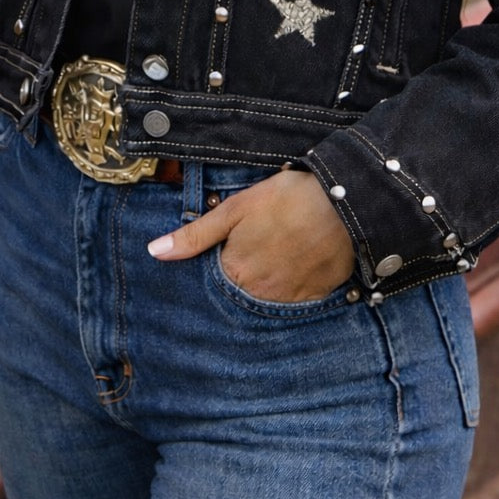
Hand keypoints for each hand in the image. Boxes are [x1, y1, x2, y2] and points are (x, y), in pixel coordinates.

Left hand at [148, 167, 355, 302]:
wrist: (343, 202)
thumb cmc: (286, 200)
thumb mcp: (235, 209)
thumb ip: (195, 235)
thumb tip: (155, 252)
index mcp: (235, 272)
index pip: (216, 279)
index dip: (222, 259)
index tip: (233, 244)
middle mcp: (259, 295)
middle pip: (242, 290)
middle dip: (245, 271)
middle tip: (261, 244)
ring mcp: (290, 299)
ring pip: (268, 295)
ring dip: (269, 278)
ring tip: (281, 248)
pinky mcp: (316, 296)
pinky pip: (297, 297)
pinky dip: (294, 282)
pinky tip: (299, 257)